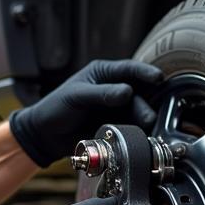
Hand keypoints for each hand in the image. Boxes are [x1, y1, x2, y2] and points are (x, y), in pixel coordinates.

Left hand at [10, 59, 163, 166]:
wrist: (46, 135)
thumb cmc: (56, 107)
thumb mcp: (77, 96)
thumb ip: (102, 93)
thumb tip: (128, 91)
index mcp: (104, 73)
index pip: (129, 69)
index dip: (145, 72)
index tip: (158, 78)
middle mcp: (114, 89)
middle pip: (139, 93)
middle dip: (145, 104)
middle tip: (148, 118)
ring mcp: (116, 108)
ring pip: (138, 111)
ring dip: (143, 119)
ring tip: (144, 129)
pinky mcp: (116, 125)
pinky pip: (132, 126)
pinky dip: (137, 130)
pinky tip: (139, 136)